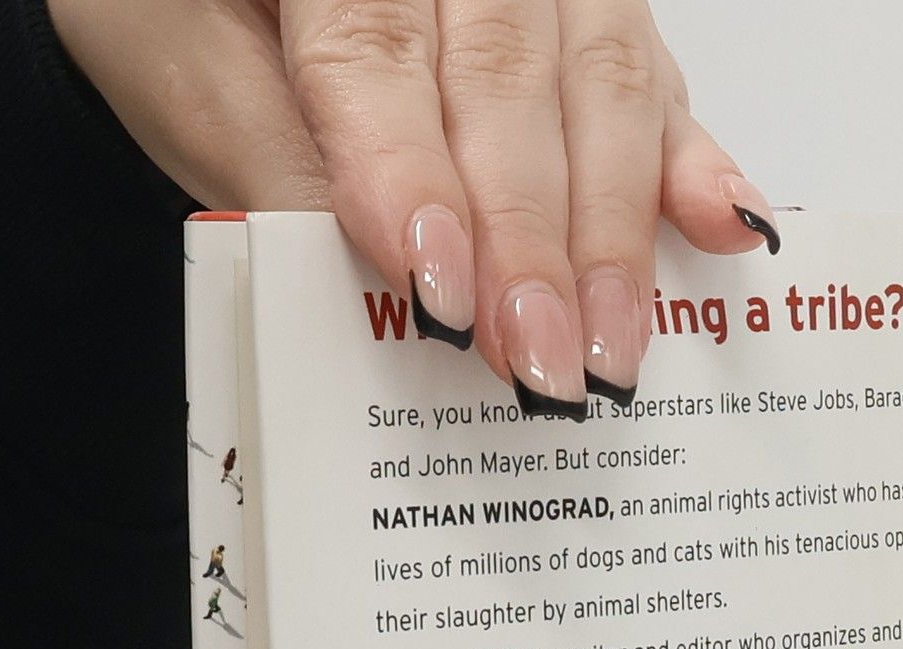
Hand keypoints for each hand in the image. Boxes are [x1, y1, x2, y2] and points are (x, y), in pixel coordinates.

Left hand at [50, 0, 779, 409]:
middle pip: (508, 77)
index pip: (377, 46)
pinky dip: (693, 163)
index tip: (436, 287)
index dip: (410, 171)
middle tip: (535, 359)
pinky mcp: (586, 21)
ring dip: (612, 230)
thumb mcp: (175, 61)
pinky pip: (653, 83)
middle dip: (527, 236)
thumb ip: (268, 158)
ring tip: (611, 349)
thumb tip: (376, 284)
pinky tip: (727, 228)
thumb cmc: (178, 0)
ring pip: (600, 83)